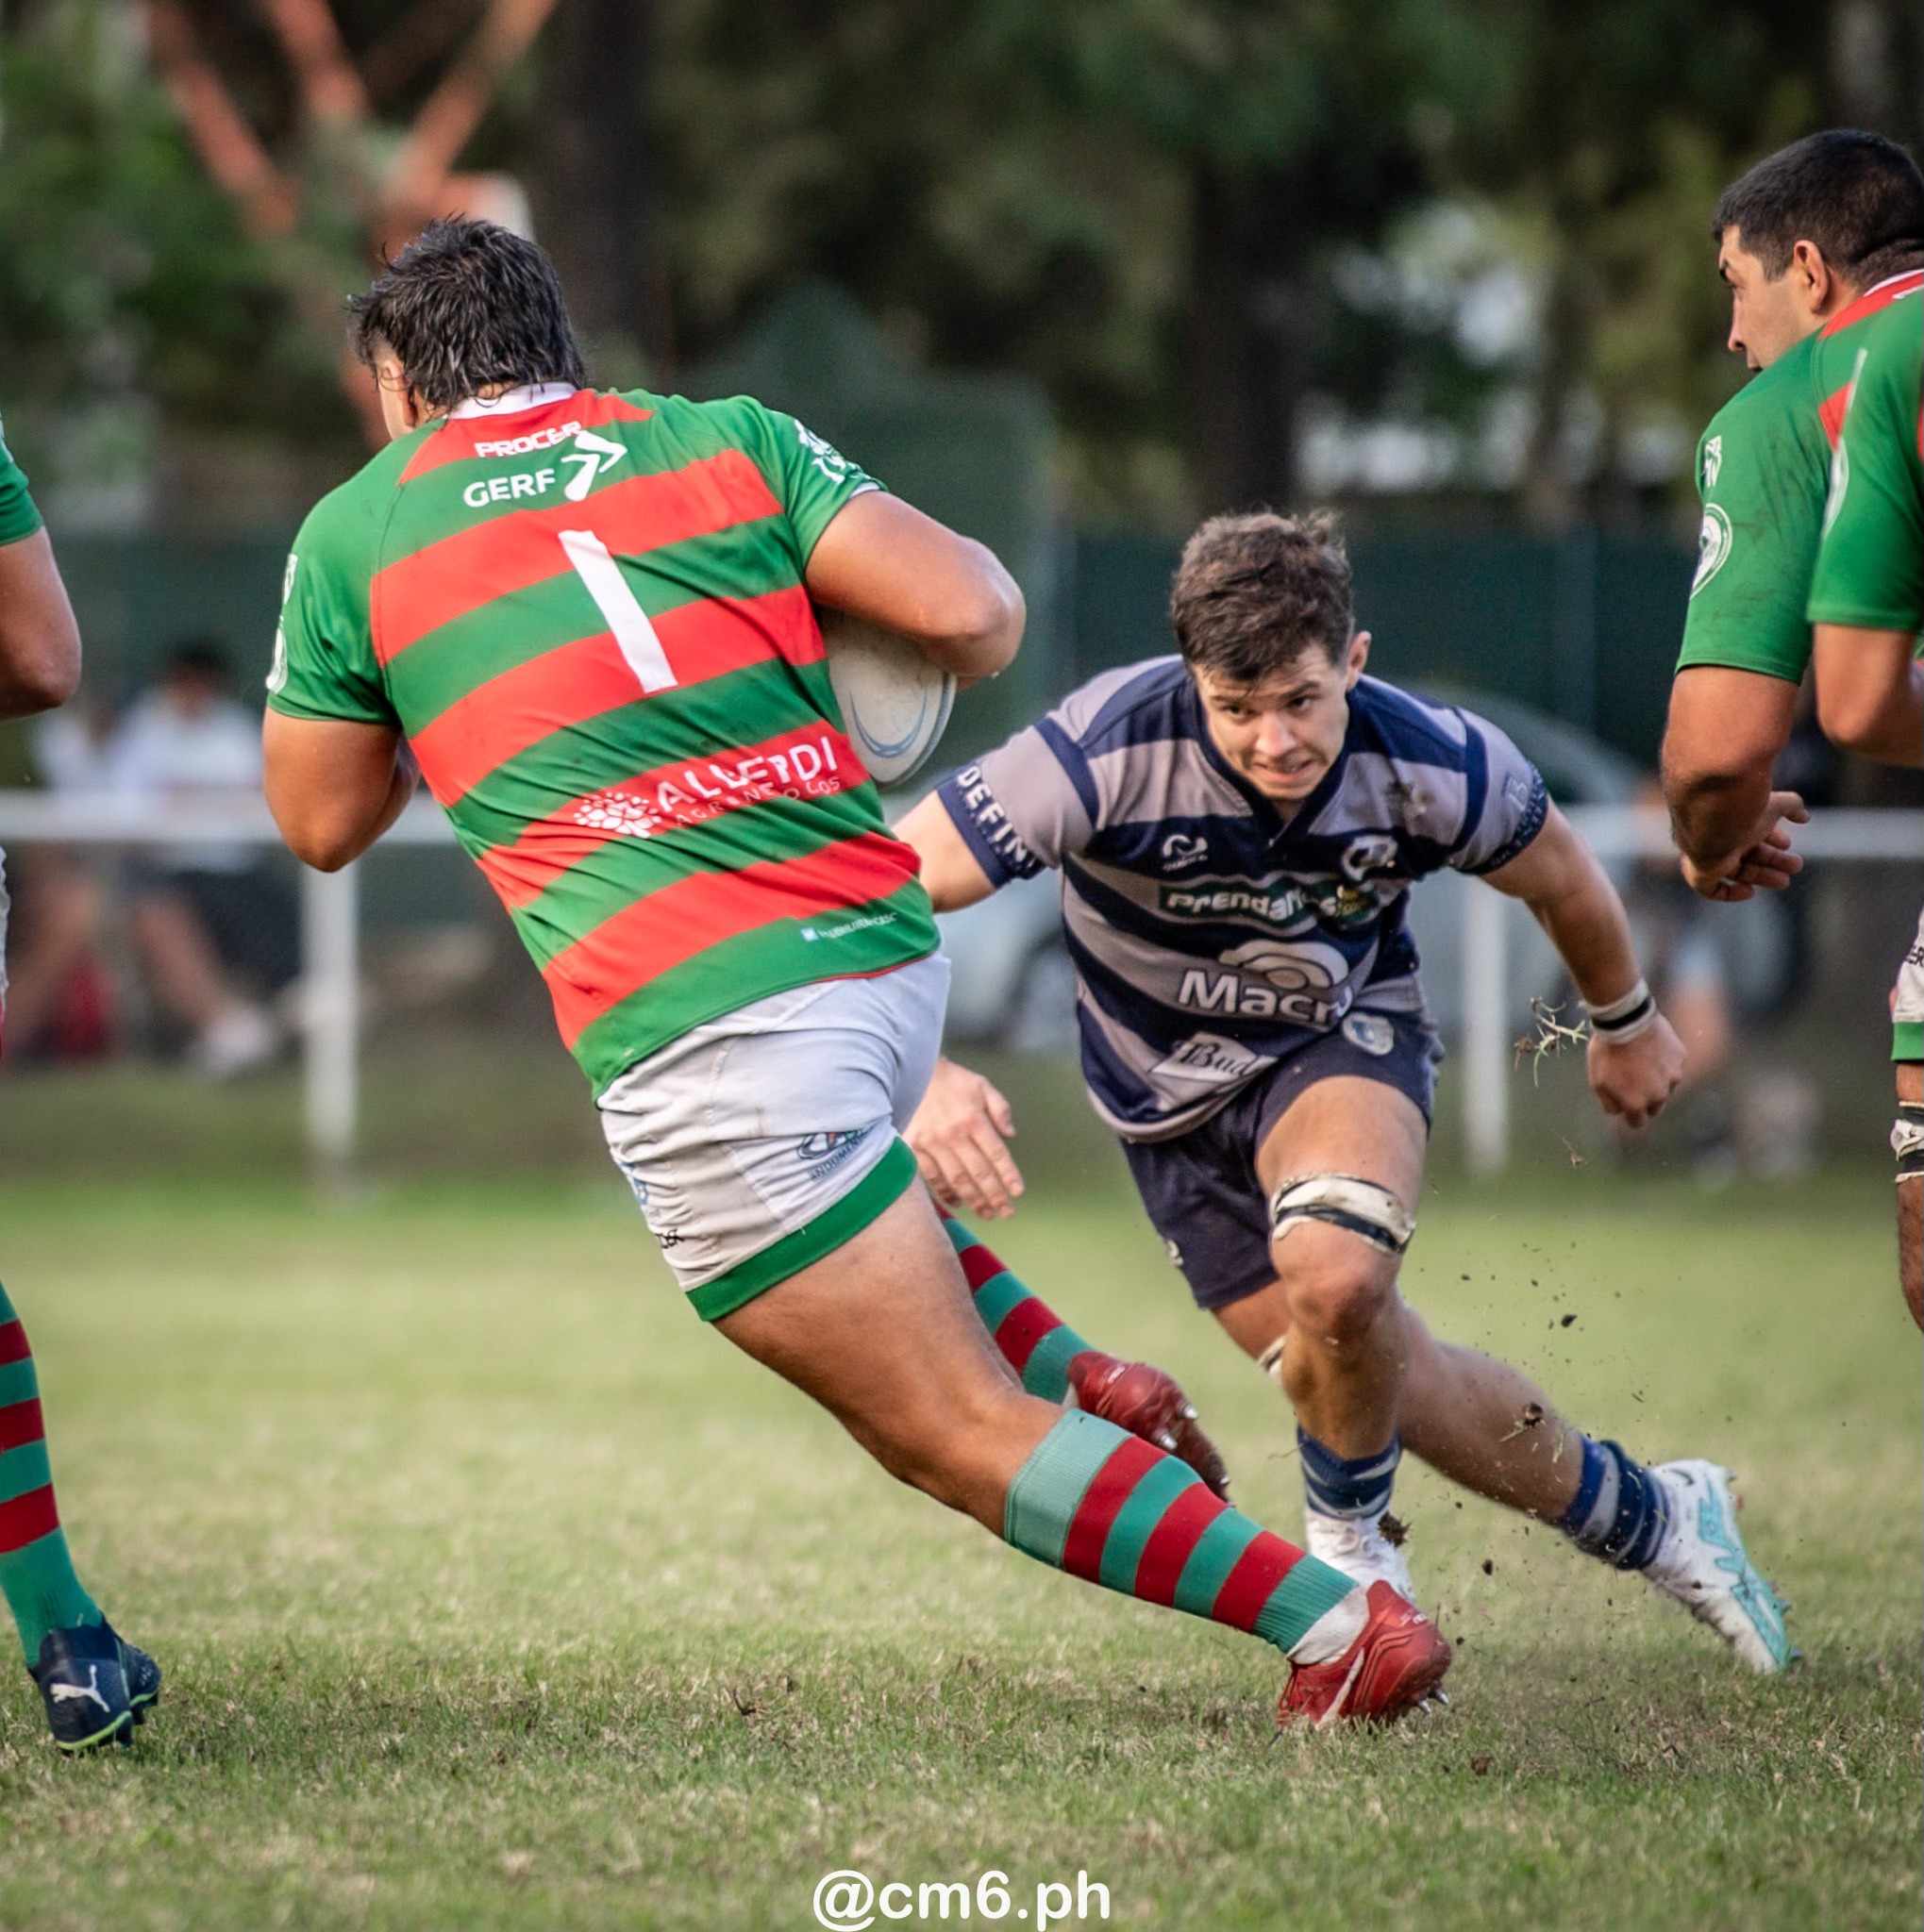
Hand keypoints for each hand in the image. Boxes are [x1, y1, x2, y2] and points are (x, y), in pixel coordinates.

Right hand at [905, 1056, 1024, 1217]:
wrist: (912, 1072)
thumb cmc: (952, 1080)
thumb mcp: (982, 1085)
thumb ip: (1000, 1109)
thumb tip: (1011, 1134)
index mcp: (973, 1118)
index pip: (996, 1154)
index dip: (1009, 1175)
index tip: (1018, 1192)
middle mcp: (954, 1134)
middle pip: (979, 1172)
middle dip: (995, 1196)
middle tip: (1007, 1212)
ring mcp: (932, 1143)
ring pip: (957, 1179)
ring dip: (974, 1200)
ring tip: (987, 1214)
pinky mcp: (914, 1147)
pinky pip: (932, 1177)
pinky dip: (945, 1193)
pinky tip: (958, 1203)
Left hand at [1586, 1013, 1684, 1129]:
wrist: (1626, 1021)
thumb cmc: (1607, 1052)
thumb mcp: (1597, 1082)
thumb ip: (1610, 1103)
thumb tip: (1619, 1112)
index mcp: (1637, 1103)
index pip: (1638, 1121)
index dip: (1631, 1114)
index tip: (1626, 1104)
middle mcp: (1659, 1094)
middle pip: (1655, 1107)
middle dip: (1645, 1099)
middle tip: (1634, 1081)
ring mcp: (1674, 1075)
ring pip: (1666, 1086)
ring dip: (1657, 1080)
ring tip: (1642, 1061)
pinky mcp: (1681, 1057)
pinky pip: (1673, 1065)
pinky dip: (1665, 1061)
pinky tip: (1652, 1049)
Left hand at [1680, 790, 1806, 901]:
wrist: (1712, 818)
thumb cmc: (1743, 808)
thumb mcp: (1774, 804)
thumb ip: (1792, 806)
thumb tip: (1805, 817)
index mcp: (1736, 818)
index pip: (1753, 830)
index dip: (1772, 838)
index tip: (1787, 844)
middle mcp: (1722, 835)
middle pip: (1748, 852)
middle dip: (1774, 860)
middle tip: (1796, 866)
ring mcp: (1709, 854)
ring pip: (1736, 870)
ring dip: (1761, 876)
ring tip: (1784, 881)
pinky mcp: (1699, 871)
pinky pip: (1709, 889)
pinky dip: (1728, 893)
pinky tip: (1749, 890)